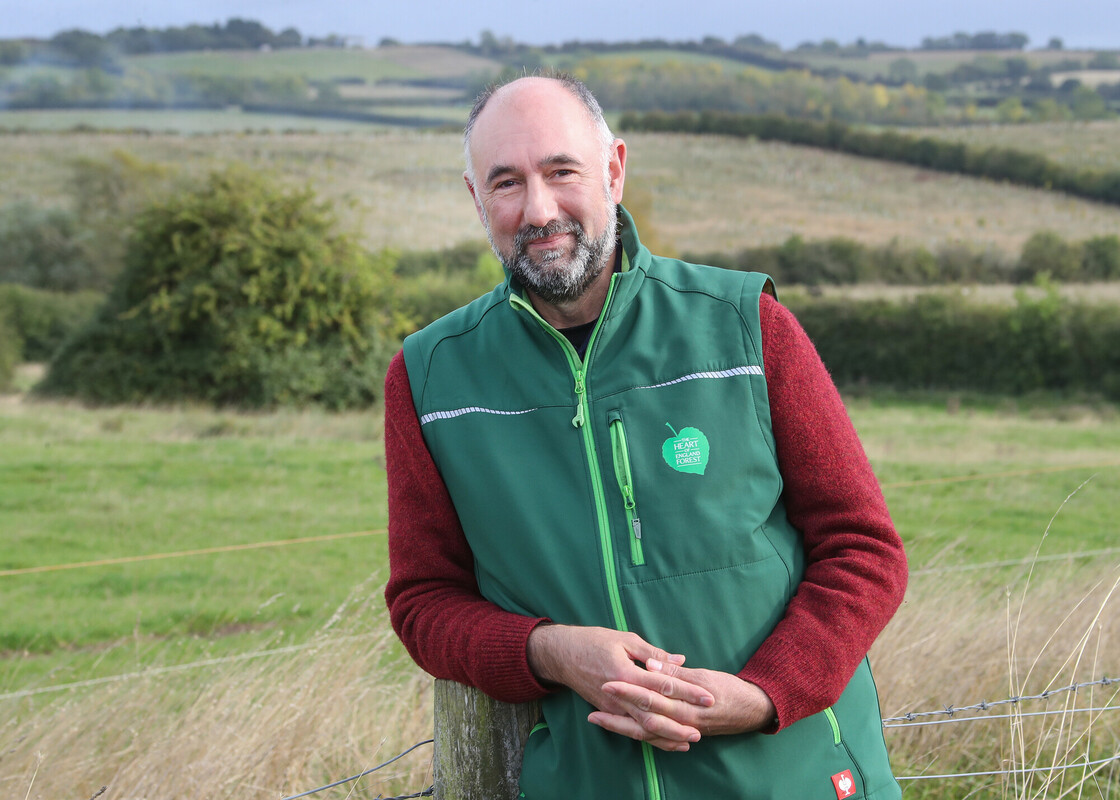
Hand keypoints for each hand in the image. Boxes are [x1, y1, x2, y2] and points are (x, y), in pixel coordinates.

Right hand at [526, 624, 714, 750]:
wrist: (561, 655)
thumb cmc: (594, 641)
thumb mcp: (625, 640)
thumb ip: (653, 654)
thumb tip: (680, 660)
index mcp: (627, 673)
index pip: (663, 685)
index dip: (687, 691)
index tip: (707, 697)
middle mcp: (620, 695)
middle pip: (655, 714)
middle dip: (680, 723)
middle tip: (702, 729)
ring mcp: (612, 707)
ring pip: (643, 728)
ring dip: (666, 736)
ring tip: (689, 740)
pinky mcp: (607, 712)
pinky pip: (631, 729)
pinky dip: (649, 738)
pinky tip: (664, 741)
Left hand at [590, 660, 776, 740]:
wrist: (753, 710)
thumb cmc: (729, 689)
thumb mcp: (705, 674)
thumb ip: (676, 671)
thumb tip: (651, 662)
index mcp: (686, 703)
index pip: (652, 695)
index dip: (628, 689)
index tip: (608, 680)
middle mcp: (681, 721)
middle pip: (642, 716)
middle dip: (617, 708)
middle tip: (595, 697)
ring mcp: (679, 731)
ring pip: (643, 732)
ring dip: (618, 725)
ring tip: (594, 717)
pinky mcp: (680, 735)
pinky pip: (653, 739)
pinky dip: (634, 735)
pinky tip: (618, 730)